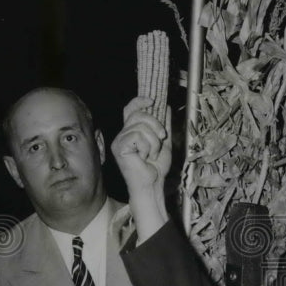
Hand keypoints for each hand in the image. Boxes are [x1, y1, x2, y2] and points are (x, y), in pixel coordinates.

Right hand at [111, 98, 170, 239]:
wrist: (153, 184)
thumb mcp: (164, 142)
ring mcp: (119, 140)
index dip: (140, 101)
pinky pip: (137, 136)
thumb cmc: (156, 167)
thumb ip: (164, 125)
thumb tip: (167, 107)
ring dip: (153, 141)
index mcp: (132, 131)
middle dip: (155, 124)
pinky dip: (147, 147)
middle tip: (162, 137)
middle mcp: (123, 134)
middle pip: (138, 114)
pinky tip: (145, 157)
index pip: (130, 109)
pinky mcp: (119, 147)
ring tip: (152, 154)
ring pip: (140, 126)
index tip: (153, 101)